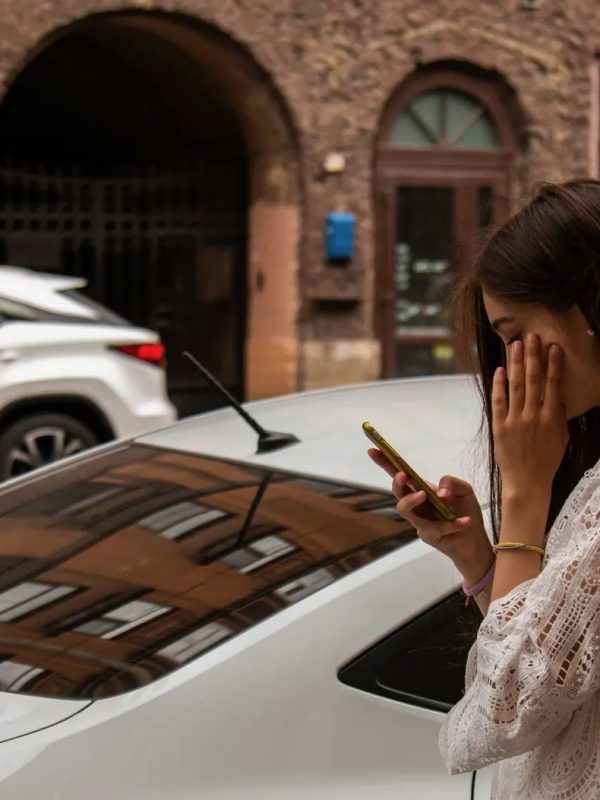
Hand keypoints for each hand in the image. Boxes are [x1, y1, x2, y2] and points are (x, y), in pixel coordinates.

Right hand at [368, 449, 492, 583]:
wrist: (475, 539)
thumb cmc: (465, 511)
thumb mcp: (464, 490)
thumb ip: (452, 482)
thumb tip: (440, 493)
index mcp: (421, 488)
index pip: (399, 473)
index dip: (385, 462)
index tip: (372, 450)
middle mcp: (417, 504)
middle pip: (397, 492)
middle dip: (396, 483)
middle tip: (403, 476)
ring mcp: (420, 520)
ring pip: (405, 510)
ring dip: (411, 500)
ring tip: (426, 494)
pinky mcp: (429, 536)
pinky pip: (437, 528)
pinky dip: (453, 523)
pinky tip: (465, 521)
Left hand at [493, 334, 567, 499]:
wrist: (526, 482)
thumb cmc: (547, 460)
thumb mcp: (562, 437)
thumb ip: (560, 414)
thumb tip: (559, 393)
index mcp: (552, 418)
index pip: (553, 384)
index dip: (553, 364)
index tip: (553, 346)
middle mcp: (533, 416)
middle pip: (533, 379)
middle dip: (533, 356)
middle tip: (532, 336)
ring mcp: (514, 420)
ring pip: (515, 386)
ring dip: (516, 363)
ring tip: (515, 345)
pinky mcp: (499, 426)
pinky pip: (498, 401)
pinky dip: (499, 384)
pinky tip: (500, 369)